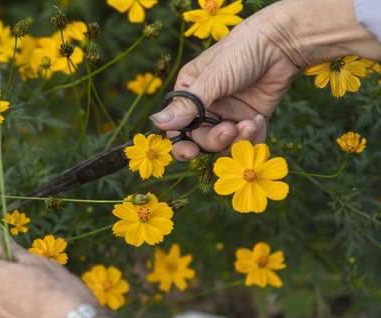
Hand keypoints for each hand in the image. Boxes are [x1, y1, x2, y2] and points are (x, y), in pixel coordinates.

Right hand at [151, 7, 297, 160]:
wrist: (282, 43)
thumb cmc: (241, 51)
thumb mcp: (212, 78)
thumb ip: (188, 104)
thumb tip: (156, 122)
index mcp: (189, 94)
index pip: (178, 127)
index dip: (181, 143)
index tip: (191, 152)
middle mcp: (206, 107)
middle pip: (201, 140)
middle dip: (216, 140)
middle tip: (230, 130)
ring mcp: (228, 114)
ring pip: (224, 145)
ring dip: (237, 140)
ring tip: (250, 124)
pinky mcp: (249, 119)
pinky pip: (246, 141)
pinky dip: (252, 139)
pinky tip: (258, 121)